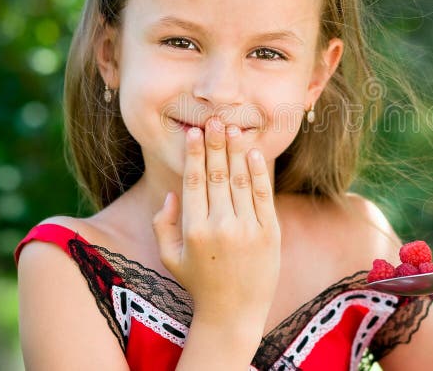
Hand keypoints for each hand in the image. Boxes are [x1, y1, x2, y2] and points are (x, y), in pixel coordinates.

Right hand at [152, 117, 280, 323]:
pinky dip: (259, 172)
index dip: (194, 154)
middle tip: (214, 120)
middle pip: (217, 175)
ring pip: (241, 180)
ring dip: (236, 151)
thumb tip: (172, 194)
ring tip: (232, 129)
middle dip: (215, 144)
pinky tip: (253, 153)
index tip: (194, 132)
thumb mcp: (171, 257)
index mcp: (194, 230)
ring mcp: (248, 229)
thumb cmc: (199, 283)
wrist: (234, 313)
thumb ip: (163, 225)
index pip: (194, 182)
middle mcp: (221, 226)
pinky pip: (264, 196)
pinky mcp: (270, 233)